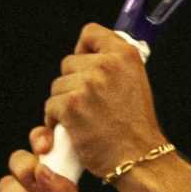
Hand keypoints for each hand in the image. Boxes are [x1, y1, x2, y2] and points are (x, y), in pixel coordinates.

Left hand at [45, 23, 167, 180]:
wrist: (139, 159)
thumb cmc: (137, 129)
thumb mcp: (136, 84)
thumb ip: (114, 66)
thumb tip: (87, 55)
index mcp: (125, 55)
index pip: (90, 33)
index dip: (83, 49)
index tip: (86, 64)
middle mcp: (106, 65)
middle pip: (69, 63)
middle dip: (74, 83)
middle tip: (91, 105)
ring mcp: (87, 85)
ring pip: (58, 86)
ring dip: (65, 103)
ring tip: (85, 120)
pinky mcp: (71, 106)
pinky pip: (51, 106)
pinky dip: (56, 120)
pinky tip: (73, 130)